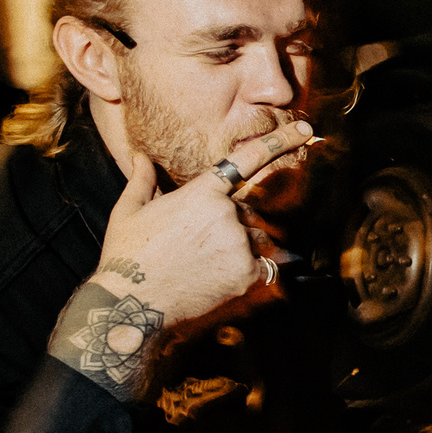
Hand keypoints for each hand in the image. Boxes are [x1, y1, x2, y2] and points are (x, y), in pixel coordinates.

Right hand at [98, 121, 313, 324]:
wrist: (132, 304)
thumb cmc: (127, 255)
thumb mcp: (129, 211)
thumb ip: (141, 180)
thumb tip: (140, 156)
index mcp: (202, 192)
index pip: (248, 158)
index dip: (280, 140)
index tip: (305, 128)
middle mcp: (227, 214)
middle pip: (249, 213)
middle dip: (233, 225)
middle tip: (198, 246)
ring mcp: (239, 245)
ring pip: (258, 239)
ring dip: (242, 248)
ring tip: (204, 263)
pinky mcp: (247, 274)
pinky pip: (263, 267)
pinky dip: (248, 272)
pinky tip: (217, 278)